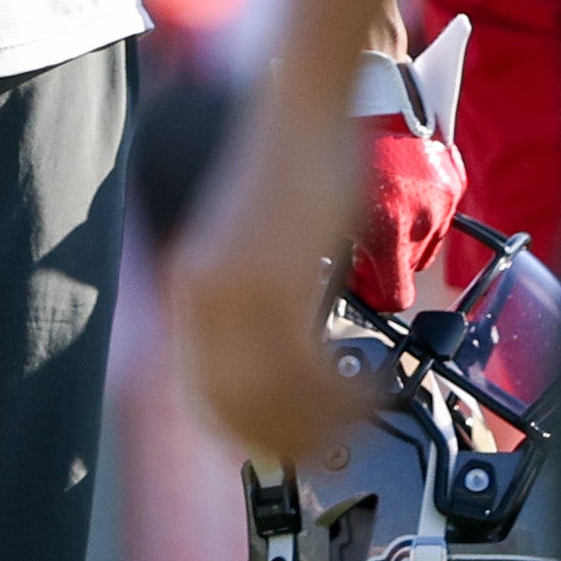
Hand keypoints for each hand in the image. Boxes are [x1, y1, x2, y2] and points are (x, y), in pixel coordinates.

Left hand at [172, 90, 370, 464]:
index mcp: (190, 293)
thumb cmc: (289, 172)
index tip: (286, 448)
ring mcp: (233, 292)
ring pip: (274, 399)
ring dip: (327, 420)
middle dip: (291, 439)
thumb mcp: (258, 251)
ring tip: (363, 412)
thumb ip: (255, 306)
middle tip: (334, 444)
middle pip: (237, 410)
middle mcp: (201, 298)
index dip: (250, 435)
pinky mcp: (274, 283)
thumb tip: (280, 367)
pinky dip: (344, 393)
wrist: (296, 112)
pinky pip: (307, 371)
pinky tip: (369, 388)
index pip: (207, 397)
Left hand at [349, 64, 470, 317]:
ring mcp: (443, 197)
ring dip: (406, 236)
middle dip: (388, 263)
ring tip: (379, 208)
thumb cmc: (336, 142)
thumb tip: (347, 274)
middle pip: (411, 271)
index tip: (364, 287)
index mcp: (387, 229)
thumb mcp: (327, 203)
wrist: (369, 90)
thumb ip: (345, 249)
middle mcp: (422, 217)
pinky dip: (421, 208)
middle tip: (362, 243)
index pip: (395, 298)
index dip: (376, 295)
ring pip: (427, 243)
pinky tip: (398, 188)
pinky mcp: (455, 177)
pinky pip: (440, 213)